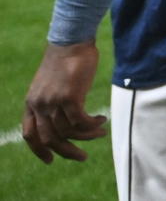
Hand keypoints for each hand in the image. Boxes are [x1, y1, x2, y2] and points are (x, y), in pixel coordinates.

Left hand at [22, 41, 107, 163]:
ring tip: (100, 131)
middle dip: (67, 151)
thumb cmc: (67, 59)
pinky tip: (101, 120)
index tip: (50, 160)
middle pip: (50, 138)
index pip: (29, 134)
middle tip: (82, 157)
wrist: (72, 41)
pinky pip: (81, 120)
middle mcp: (39, 104)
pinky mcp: (69, 96)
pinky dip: (92, 124)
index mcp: (32, 102)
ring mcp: (53, 101)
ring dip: (86, 135)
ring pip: (68, 131)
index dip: (39, 150)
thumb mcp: (53, 84)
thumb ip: (54, 101)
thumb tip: (68, 119)